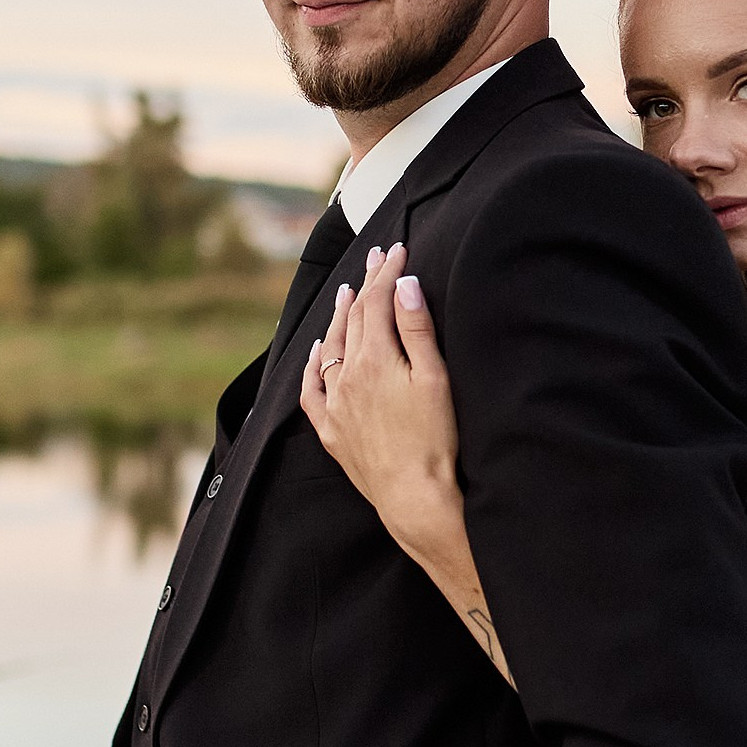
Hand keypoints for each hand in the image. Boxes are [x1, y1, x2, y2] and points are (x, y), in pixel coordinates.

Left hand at [301, 245, 464, 566]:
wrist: (414, 496)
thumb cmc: (434, 440)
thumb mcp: (435, 379)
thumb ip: (417, 329)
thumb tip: (404, 285)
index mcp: (375, 360)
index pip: (377, 303)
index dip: (387, 273)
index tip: (397, 250)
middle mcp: (347, 377)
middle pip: (354, 319)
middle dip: (366, 286)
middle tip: (376, 259)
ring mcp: (335, 405)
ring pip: (330, 349)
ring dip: (339, 317)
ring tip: (345, 293)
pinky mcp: (331, 431)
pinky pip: (311, 390)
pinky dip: (313, 364)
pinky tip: (317, 352)